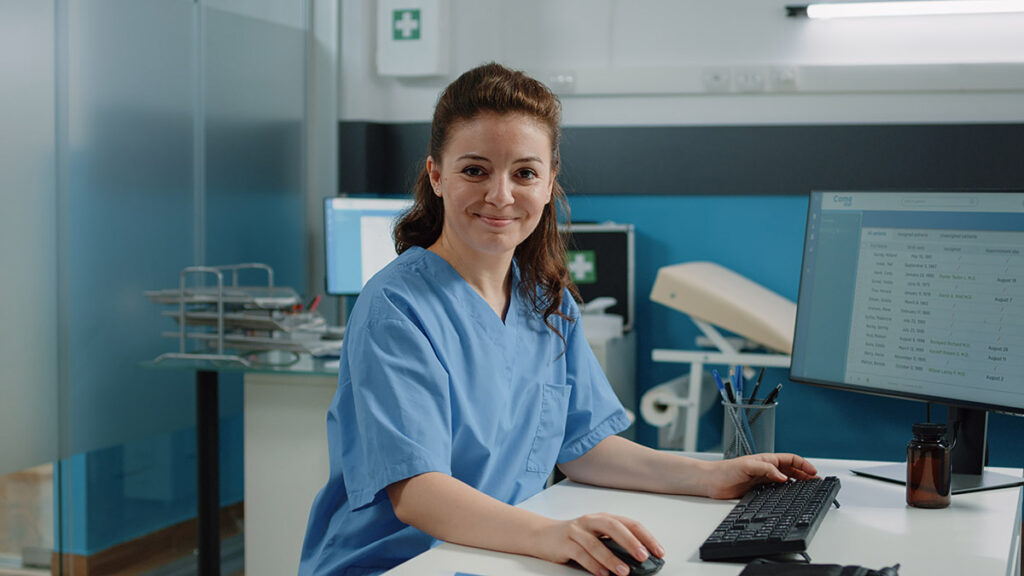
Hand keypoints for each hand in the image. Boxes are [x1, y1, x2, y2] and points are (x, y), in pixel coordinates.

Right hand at [529, 513, 663, 575]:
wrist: (543, 535)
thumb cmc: (575, 538)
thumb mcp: (597, 536)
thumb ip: (615, 544)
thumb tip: (640, 560)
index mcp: (604, 518)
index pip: (629, 523)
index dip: (646, 537)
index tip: (658, 551)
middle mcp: (591, 521)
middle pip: (613, 527)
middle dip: (630, 542)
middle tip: (643, 556)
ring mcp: (576, 531)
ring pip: (596, 543)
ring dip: (611, 558)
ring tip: (624, 571)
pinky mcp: (564, 543)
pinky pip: (580, 554)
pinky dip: (593, 565)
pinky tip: (602, 574)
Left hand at [703, 453, 817, 499]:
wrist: (711, 482)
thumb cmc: (725, 470)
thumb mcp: (747, 465)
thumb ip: (765, 469)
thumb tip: (782, 476)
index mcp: (767, 459)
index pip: (791, 460)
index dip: (804, 465)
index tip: (814, 472)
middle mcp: (767, 469)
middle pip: (792, 471)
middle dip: (806, 475)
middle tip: (817, 482)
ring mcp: (763, 480)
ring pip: (786, 480)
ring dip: (798, 484)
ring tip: (809, 489)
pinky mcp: (758, 490)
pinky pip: (777, 491)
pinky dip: (786, 493)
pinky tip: (791, 497)